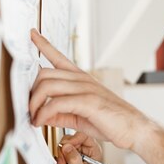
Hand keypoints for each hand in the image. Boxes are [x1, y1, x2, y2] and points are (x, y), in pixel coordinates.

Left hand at [29, 29, 144, 149]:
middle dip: (30, 93)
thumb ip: (60, 114)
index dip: (43, 44)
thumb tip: (42, 116)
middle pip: (44, 73)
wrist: (134, 129)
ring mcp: (85, 88)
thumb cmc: (112, 122)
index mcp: (81, 79)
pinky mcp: (87, 101)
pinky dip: (43, 114)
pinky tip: (42, 123)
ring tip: (34, 119)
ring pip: (46, 85)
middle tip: (29, 111)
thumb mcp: (80, 117)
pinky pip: (55, 103)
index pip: (59, 56)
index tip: (32, 34)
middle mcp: (82, 79)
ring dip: (34, 104)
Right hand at [56, 132, 100, 163]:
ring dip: (60, 163)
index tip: (66, 148)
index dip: (73, 139)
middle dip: (64, 155)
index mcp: (93, 151)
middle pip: (69, 140)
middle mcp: (84, 150)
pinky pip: (57, 156)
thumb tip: (66, 146)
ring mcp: (74, 154)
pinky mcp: (65, 159)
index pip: (83, 135)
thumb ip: (74, 159)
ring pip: (60, 149)